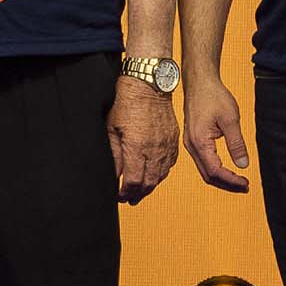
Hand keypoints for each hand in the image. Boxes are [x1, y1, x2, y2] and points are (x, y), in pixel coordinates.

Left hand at [108, 74, 178, 203]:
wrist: (149, 86)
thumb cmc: (126, 104)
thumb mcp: (112, 129)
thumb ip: (113, 155)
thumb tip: (113, 175)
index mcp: (136, 147)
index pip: (133, 181)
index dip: (125, 192)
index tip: (119, 196)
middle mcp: (154, 149)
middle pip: (148, 183)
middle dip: (137, 194)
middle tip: (128, 199)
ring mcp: (166, 146)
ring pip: (161, 176)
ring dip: (150, 187)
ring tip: (140, 192)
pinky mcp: (174, 141)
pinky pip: (170, 164)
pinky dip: (161, 174)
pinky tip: (153, 176)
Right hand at [182, 75, 251, 192]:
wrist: (199, 83)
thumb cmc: (213, 97)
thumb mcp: (230, 119)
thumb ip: (237, 143)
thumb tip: (243, 164)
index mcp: (200, 142)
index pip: (215, 170)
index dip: (231, 180)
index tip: (246, 183)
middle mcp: (191, 146)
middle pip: (208, 175)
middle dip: (226, 183)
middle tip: (245, 186)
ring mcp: (190, 143)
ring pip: (204, 170)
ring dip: (221, 178)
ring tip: (238, 180)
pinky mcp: (193, 140)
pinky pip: (203, 161)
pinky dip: (216, 169)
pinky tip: (227, 168)